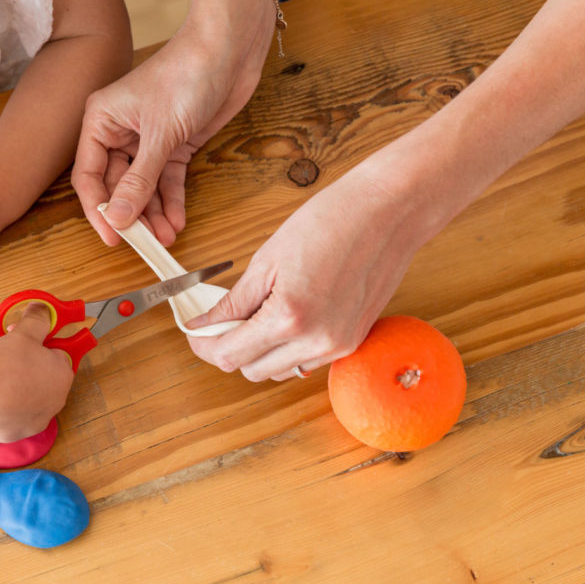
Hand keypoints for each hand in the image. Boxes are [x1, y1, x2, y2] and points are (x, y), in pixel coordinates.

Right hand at [0, 303, 73, 442]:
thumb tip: (41, 309)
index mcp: (62, 376)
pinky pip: (11, 417)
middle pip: (43, 379)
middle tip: (8, 356)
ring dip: (16, 388)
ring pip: (27, 399)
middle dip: (28, 367)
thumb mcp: (26, 333)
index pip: (58, 357)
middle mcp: (54, 402)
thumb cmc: (8, 364)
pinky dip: (3, 408)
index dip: (41, 347)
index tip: (27, 343)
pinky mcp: (15, 432)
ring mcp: (35, 419)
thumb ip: (37, 320)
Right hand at [72, 23, 268, 246]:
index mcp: (100, 121)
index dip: (99, 210)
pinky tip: (177, 220)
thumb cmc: (187, 74)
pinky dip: (172, 200)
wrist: (230, 49)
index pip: (89, 176)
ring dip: (154, 213)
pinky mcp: (175, 143)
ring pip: (143, 187)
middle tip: (144, 244)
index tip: (113, 237)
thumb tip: (118, 218)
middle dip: (131, 215)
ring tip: (166, 238)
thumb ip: (139, 180)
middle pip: (117, 185)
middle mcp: (119, 131)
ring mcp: (148, 139)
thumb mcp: (160, 134)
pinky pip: (167, 179)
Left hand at [186, 165, 434, 380]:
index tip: (197, 333)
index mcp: (288, 318)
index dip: (205, 346)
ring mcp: (338, 346)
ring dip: (261, 352)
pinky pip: (307, 362)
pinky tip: (288, 317)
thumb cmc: (329, 223)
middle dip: (231, 348)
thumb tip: (205, 324)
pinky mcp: (353, 342)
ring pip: (279, 371)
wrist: (387, 213)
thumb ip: (234, 302)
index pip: (229, 355)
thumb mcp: (267, 260)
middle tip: (224, 319)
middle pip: (252, 370)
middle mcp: (315, 342)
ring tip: (260, 313)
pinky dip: (289, 349)